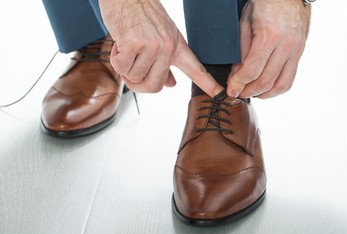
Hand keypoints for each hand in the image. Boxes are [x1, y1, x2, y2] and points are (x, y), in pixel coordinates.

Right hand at [99, 0, 222, 95]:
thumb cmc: (140, 15)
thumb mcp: (160, 37)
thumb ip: (165, 63)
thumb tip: (170, 84)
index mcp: (177, 45)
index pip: (197, 69)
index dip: (209, 84)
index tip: (221, 95)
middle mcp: (168, 47)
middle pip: (154, 86)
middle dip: (138, 84)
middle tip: (130, 71)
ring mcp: (153, 45)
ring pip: (134, 78)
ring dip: (125, 67)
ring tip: (127, 47)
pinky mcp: (135, 42)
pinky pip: (122, 67)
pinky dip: (116, 59)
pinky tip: (119, 44)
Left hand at [227, 0, 310, 98]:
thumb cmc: (265, 3)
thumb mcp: (245, 23)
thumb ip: (241, 51)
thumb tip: (236, 75)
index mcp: (269, 36)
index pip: (252, 70)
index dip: (239, 83)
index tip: (231, 89)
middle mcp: (286, 45)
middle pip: (266, 81)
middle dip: (249, 92)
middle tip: (238, 92)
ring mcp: (296, 50)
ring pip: (281, 85)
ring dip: (264, 94)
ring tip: (252, 93)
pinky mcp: (300, 52)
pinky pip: (290, 78)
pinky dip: (276, 88)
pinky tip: (265, 87)